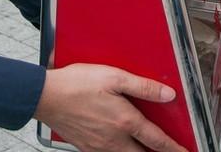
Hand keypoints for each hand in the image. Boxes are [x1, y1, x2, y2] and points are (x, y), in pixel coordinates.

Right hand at [34, 63, 187, 151]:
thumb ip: (143, 87)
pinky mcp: (85, 147)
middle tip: (166, 151)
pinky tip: (117, 145)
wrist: (46, 97)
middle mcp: (113, 139)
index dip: (174, 148)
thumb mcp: (114, 77)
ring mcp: (98, 146)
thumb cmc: (77, 84)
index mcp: (125, 122)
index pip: (157, 141)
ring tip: (144, 149)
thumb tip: (167, 95)